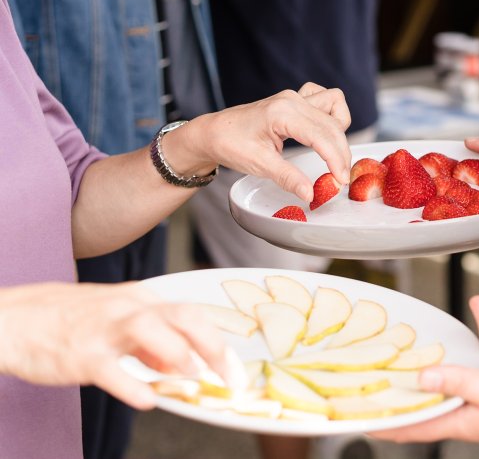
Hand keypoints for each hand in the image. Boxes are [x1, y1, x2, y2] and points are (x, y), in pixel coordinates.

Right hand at [0, 282, 228, 409]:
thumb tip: (180, 363)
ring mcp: (105, 329)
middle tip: (228, 375)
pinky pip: (110, 369)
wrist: (18, 319)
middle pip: (183, 316)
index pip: (193, 315)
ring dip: (178, 353)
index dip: (219, 342)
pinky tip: (148, 399)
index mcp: (143, 300)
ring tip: (192, 377)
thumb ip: (151, 343)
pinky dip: (131, 385)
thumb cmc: (72, 321)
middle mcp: (129, 309)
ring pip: (150, 329)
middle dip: (212, 346)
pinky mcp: (81, 354)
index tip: (235, 369)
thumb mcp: (118, 323)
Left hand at [171, 83, 351, 202]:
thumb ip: (288, 178)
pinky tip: (325, 133)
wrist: (213, 132)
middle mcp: (292, 100)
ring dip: (340, 128)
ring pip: (334, 105)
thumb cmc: (230, 144)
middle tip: (338, 177)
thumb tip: (310, 193)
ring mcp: (295, 97)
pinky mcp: (296, 101)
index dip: (335, 159)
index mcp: (282, 113)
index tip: (340, 180)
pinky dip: (332, 115)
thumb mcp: (258, 165)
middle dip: (340, 151)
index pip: (321, 135)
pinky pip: (325, 99)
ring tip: (333, 153)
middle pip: (332, 124)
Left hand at [374, 296, 478, 456]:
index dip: (385, 422)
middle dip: (405, 386)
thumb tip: (422, 380)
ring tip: (422, 334)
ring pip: (460, 372)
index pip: (415, 426)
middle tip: (379, 368)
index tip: (358, 417)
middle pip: (430, 399)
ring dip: (443, 354)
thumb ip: (462, 383)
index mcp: (467, 422)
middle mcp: (476, 412)